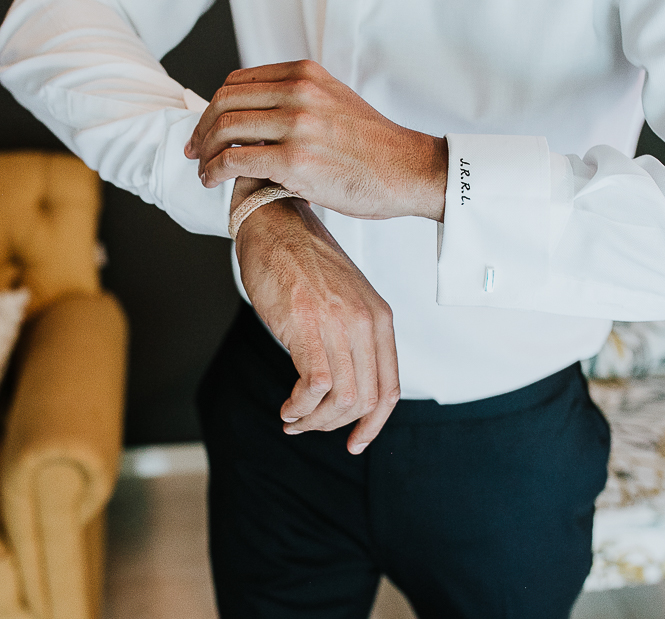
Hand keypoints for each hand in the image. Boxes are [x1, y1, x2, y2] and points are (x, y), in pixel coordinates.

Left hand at [186, 59, 447, 221]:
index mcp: (306, 74)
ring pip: (225, 129)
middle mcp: (299, 92)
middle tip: (195, 149)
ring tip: (203, 170)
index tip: (208, 126)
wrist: (409, 170)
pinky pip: (234, 160)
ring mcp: (296, 124)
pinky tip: (212, 180)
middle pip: (226, 101)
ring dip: (205, 152)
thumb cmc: (375, 147)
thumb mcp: (336, 103)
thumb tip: (263, 118)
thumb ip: (301, 101)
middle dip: (203, 128)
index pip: (239, 80)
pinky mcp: (294, 160)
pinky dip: (214, 170)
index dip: (216, 104)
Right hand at [232, 178, 400, 453]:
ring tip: (292, 418)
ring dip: (314, 420)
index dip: (373, 424)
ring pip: (343, 399)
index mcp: (380, 318)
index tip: (354, 442)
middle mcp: (366, 322)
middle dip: (335, 425)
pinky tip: (286, 406)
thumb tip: (343, 389)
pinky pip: (317, 385)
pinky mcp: (308, 324)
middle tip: (306, 425)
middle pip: (366, 400)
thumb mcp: (343, 301)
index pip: (390, 389)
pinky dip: (300, 406)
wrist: (274, 223)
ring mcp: (339, 323)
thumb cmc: (300, 263)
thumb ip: (352, 338)